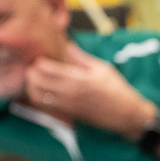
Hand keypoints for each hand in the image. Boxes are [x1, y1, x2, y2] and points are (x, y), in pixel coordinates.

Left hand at [23, 41, 153, 136]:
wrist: (127, 115)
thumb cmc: (119, 91)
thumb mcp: (103, 69)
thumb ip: (82, 57)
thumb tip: (68, 45)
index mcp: (78, 78)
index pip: (45, 67)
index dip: (39, 60)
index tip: (44, 57)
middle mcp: (69, 92)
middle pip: (35, 80)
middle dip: (32, 71)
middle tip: (36, 67)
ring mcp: (66, 104)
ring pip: (35, 95)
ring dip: (32, 85)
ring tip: (37, 79)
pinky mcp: (67, 113)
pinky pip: (44, 105)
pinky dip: (39, 96)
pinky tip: (44, 90)